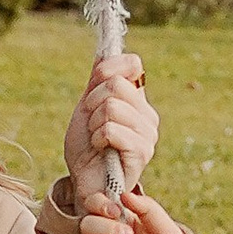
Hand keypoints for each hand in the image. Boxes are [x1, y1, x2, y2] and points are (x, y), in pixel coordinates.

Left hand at [64, 52, 158, 200]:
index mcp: (139, 101)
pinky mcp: (141, 152)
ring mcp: (148, 134)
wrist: (84, 183)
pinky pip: (111, 129)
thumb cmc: (87, 148)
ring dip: (93, 123)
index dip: (105, 72)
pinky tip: (101, 150)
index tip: (92, 91)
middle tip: (92, 123)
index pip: (132, 64)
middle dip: (91, 103)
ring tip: (97, 139)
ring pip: (111, 106)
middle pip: (115, 84)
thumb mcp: (87, 107)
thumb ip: (98, 80)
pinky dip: (97, 138)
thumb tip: (105, 51)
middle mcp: (148, 115)